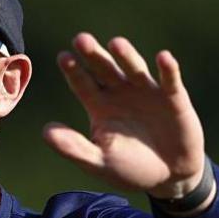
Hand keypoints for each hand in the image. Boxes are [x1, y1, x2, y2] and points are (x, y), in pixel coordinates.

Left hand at [43, 32, 206, 200]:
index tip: (62, 56)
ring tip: (115, 44)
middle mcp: (120, 93)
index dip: (73, 71)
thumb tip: (45, 132)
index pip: (82, 84)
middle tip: (80, 39)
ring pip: (133, 69)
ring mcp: (146, 92)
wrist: (168, 177)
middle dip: (93, 55)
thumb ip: (73, 147)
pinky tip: (163, 58)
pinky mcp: (173, 99)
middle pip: (103, 69)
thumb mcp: (98, 162)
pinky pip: (170, 81)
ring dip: (126, 56)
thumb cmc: (129, 169)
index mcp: (99, 105)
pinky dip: (168, 69)